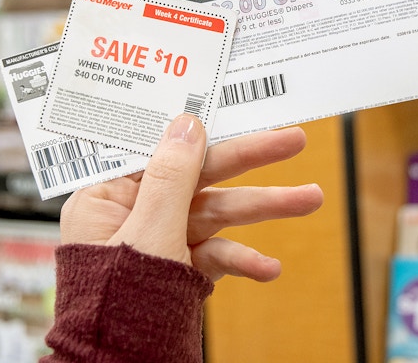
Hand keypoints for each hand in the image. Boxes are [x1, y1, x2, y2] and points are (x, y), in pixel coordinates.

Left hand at [59, 113, 323, 281]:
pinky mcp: (179, 269)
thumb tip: (187, 125)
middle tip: (293, 141)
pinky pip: (215, 254)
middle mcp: (134, 214)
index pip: (159, 149)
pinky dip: (241, 259)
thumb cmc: (113, 307)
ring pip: (216, 214)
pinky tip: (267, 268)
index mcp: (107, 197)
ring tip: (310, 200)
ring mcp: (160, 242)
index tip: (236, 110)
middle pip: (198, 176)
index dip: (200, 129)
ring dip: (263, 210)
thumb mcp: (148, 233)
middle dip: (250, 163)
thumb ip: (171, 177)